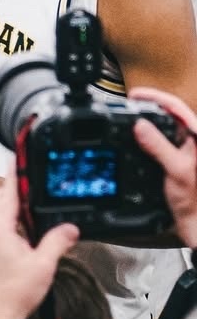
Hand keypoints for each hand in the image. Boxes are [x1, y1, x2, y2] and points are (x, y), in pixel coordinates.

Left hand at [0, 166, 78, 318]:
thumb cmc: (15, 293)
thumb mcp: (43, 265)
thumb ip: (57, 242)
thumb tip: (70, 229)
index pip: (6, 194)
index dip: (14, 176)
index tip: (17, 160)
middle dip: (13, 189)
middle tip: (28, 180)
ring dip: (11, 205)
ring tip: (29, 202)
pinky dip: (8, 219)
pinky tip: (22, 227)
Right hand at [131, 85, 196, 246]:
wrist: (196, 224)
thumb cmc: (195, 202)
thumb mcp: (176, 170)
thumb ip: (159, 146)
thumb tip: (140, 125)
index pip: (176, 107)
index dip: (154, 96)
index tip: (135, 94)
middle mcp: (193, 141)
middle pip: (169, 113)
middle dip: (148, 104)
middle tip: (128, 101)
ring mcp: (185, 151)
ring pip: (164, 126)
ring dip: (146, 118)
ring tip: (129, 113)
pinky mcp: (177, 159)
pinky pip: (160, 140)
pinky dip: (146, 135)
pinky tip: (136, 137)